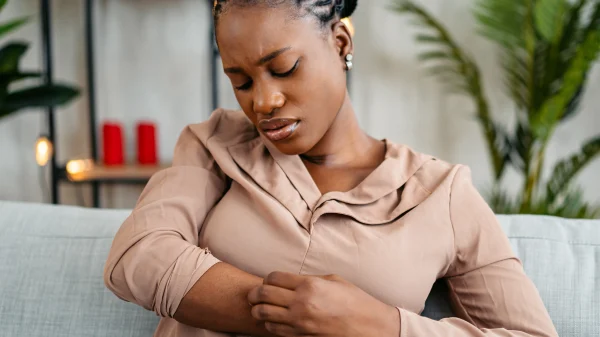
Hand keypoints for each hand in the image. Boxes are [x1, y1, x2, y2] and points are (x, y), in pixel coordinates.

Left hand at [247, 272, 399, 336]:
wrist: (369, 327)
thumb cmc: (354, 301)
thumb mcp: (333, 280)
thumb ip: (308, 279)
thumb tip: (289, 280)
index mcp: (309, 285)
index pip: (273, 278)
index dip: (267, 278)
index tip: (269, 280)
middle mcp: (301, 303)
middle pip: (263, 294)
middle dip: (254, 293)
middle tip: (254, 294)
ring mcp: (300, 322)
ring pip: (264, 314)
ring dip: (258, 309)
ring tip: (259, 307)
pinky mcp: (301, 336)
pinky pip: (274, 329)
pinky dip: (269, 323)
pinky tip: (274, 319)